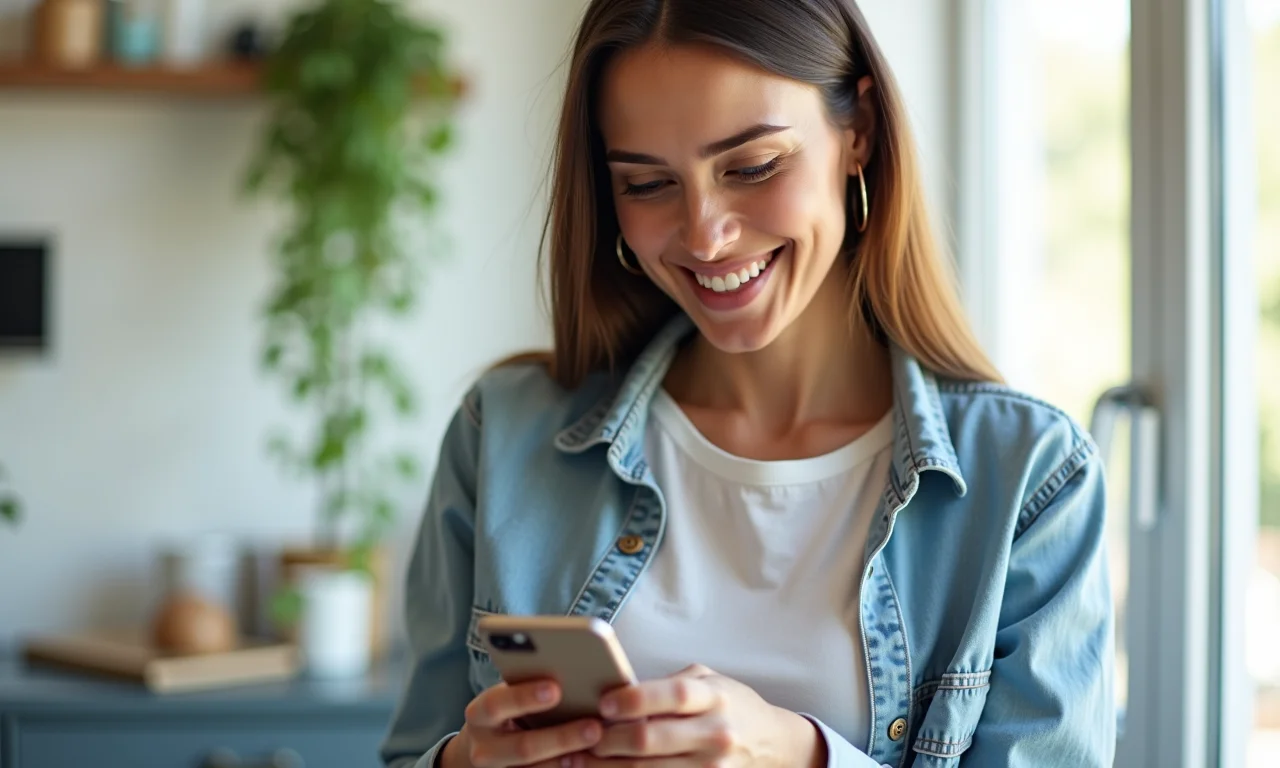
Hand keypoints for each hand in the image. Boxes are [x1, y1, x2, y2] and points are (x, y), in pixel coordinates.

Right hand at [442, 680, 603, 767]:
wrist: (486, 748)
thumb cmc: (507, 711)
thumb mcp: (507, 697)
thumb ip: (527, 687)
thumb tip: (574, 673)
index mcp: (480, 715)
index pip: (497, 705)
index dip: (524, 697)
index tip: (555, 689)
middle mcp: (484, 749)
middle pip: (523, 747)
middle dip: (561, 738)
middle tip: (594, 727)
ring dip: (571, 760)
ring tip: (601, 747)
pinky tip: (593, 761)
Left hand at [585, 664, 824, 767]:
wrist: (774, 744)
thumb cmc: (731, 705)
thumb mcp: (709, 680)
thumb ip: (668, 684)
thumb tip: (617, 688)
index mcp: (714, 697)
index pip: (673, 696)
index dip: (635, 699)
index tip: (603, 701)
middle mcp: (716, 733)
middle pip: (652, 740)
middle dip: (608, 739)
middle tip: (580, 734)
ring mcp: (712, 767)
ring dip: (607, 766)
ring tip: (578, 758)